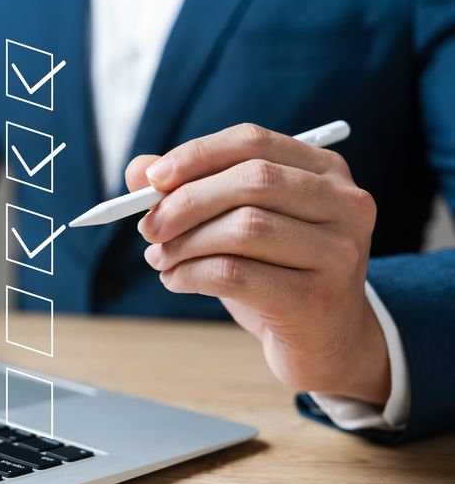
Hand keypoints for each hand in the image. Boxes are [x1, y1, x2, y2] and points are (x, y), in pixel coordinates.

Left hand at [126, 123, 389, 403]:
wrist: (325, 342)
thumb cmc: (274, 273)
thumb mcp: (235, 224)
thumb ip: (190, 189)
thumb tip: (138, 169)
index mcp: (325, 170)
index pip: (253, 141)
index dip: (197, 155)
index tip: (152, 180)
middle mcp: (345, 203)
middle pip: (252, 181)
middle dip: (186, 202)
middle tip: (148, 227)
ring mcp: (338, 251)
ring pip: (245, 228)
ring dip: (185, 243)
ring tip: (160, 259)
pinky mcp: (318, 298)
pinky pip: (236, 274)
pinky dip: (192, 274)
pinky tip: (176, 280)